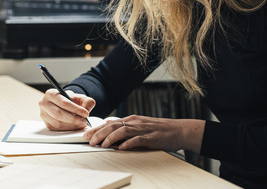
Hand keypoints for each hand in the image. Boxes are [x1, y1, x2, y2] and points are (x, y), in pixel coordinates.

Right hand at [39, 89, 95, 130]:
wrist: (65, 105)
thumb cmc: (72, 100)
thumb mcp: (81, 97)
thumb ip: (87, 101)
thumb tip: (86, 109)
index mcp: (51, 94)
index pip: (63, 102)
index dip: (75, 109)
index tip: (85, 113)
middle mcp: (44, 104)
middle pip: (58, 114)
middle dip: (73, 119)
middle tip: (84, 121)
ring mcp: (44, 115)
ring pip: (58, 123)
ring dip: (71, 125)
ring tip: (81, 124)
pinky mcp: (46, 124)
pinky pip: (57, 129)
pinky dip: (68, 129)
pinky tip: (76, 126)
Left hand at [83, 115, 204, 153]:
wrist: (179, 130)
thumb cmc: (160, 130)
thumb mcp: (141, 126)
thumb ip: (127, 127)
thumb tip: (110, 129)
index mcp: (132, 119)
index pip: (110, 123)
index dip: (97, 128)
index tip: (86, 134)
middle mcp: (136, 122)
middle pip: (113, 125)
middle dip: (99, 133)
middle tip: (89, 140)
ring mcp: (143, 129)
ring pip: (122, 130)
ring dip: (110, 138)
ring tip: (100, 144)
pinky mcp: (151, 137)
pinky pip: (137, 139)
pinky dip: (128, 143)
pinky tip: (121, 148)